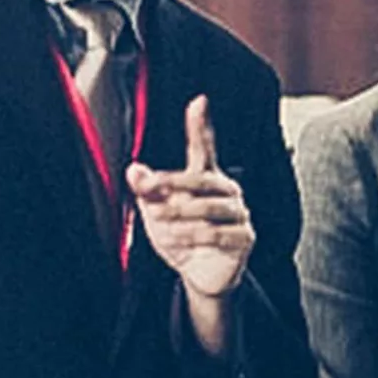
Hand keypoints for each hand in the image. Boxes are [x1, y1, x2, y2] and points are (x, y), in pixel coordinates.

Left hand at [127, 95, 254, 299]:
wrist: (199, 276)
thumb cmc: (181, 238)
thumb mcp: (156, 214)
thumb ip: (147, 191)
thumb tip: (133, 169)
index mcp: (207, 179)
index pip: (204, 147)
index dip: (200, 125)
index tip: (198, 101)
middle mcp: (227, 191)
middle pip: (202, 179)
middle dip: (173, 184)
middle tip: (149, 189)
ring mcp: (239, 214)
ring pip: (210, 207)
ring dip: (181, 213)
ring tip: (161, 220)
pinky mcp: (244, 238)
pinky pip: (218, 233)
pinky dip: (194, 236)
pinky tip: (178, 239)